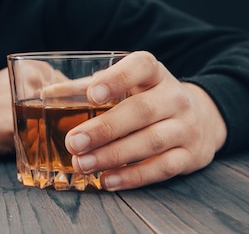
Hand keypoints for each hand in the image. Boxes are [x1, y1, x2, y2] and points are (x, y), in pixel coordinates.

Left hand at [65, 51, 226, 190]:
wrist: (200, 118)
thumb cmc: (146, 97)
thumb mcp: (123, 85)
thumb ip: (86, 88)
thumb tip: (48, 94)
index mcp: (154, 73)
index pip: (140, 67)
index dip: (116, 80)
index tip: (92, 95)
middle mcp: (174, 96)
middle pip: (141, 111)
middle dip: (105, 129)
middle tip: (73, 142)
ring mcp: (186, 126)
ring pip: (151, 142)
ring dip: (113, 155)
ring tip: (82, 164)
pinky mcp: (190, 155)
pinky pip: (162, 168)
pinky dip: (133, 176)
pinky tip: (107, 180)